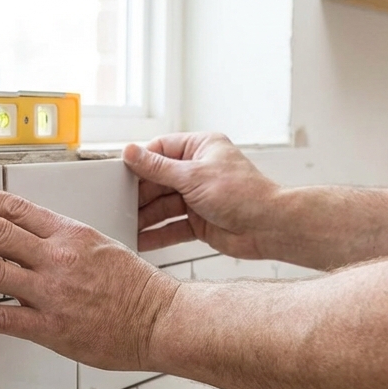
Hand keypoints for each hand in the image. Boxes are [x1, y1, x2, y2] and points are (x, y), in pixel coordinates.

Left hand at [0, 175, 181, 370]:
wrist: (163, 320)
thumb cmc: (138, 288)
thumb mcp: (102, 245)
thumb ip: (64, 241)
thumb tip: (32, 234)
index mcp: (70, 234)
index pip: (15, 207)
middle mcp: (56, 258)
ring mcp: (50, 293)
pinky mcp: (49, 326)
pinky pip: (0, 318)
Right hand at [122, 133, 282, 258]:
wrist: (269, 227)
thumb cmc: (242, 194)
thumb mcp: (193, 176)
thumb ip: (158, 168)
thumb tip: (131, 153)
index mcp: (201, 148)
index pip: (161, 149)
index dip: (141, 162)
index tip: (120, 173)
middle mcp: (199, 171)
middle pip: (159, 180)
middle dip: (141, 194)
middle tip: (118, 204)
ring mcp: (198, 198)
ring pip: (164, 205)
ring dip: (146, 217)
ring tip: (125, 225)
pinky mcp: (199, 222)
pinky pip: (172, 227)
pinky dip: (158, 235)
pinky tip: (141, 240)